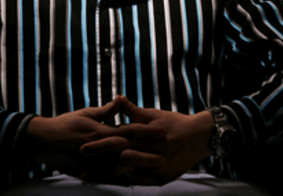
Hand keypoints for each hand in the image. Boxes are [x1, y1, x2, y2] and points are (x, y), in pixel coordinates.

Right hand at [23, 97, 165, 179]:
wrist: (41, 141)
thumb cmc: (64, 124)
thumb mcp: (86, 114)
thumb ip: (106, 111)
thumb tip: (120, 101)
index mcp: (101, 132)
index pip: (129, 131)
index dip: (146, 131)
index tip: (162, 131)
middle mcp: (99, 149)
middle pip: (128, 153)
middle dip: (146, 154)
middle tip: (164, 156)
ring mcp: (92, 163)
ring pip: (119, 169)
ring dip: (136, 171)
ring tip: (153, 173)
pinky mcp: (86, 173)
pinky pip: (106, 179)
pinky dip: (119, 181)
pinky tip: (131, 184)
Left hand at [80, 96, 214, 184]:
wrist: (201, 137)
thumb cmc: (176, 123)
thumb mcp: (155, 115)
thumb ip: (134, 111)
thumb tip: (118, 98)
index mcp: (145, 136)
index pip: (117, 141)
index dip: (99, 145)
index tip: (82, 148)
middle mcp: (149, 154)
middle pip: (119, 161)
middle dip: (99, 165)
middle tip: (81, 169)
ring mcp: (155, 169)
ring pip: (127, 175)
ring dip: (108, 176)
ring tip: (91, 177)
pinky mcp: (161, 179)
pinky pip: (140, 183)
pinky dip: (126, 182)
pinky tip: (113, 182)